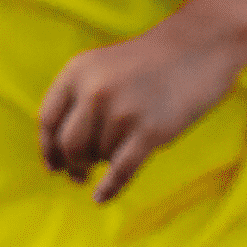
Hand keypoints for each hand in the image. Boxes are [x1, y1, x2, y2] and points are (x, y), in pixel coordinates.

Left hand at [38, 14, 246, 203]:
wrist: (198, 47)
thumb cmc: (150, 62)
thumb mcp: (103, 67)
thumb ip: (79, 97)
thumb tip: (60, 152)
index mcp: (78, 72)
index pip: (48, 119)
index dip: (47, 148)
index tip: (52, 166)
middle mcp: (95, 91)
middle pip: (69, 145)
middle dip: (72, 165)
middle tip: (79, 175)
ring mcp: (122, 112)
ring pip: (100, 157)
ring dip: (105, 163)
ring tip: (119, 153)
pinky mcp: (150, 132)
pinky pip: (121, 171)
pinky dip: (109, 188)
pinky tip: (100, 199)